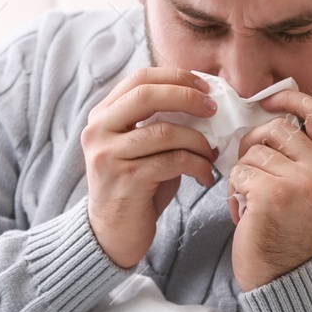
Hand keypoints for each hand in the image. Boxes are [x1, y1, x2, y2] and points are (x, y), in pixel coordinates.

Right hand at [82, 67, 216, 267]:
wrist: (112, 234)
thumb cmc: (136, 188)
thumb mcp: (140, 148)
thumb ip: (158, 122)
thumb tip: (203, 101)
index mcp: (102, 116)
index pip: (139, 80)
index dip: (175, 77)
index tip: (204, 85)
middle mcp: (99, 131)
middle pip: (146, 95)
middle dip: (187, 97)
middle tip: (213, 109)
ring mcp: (109, 155)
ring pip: (165, 131)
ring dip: (198, 141)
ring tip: (211, 153)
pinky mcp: (126, 180)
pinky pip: (173, 161)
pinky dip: (197, 165)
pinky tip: (205, 175)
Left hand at [227, 88, 311, 291]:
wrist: (282, 274)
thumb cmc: (287, 228)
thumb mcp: (308, 185)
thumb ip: (298, 153)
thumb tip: (266, 116)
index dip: (291, 97)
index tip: (269, 100)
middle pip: (277, 128)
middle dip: (253, 143)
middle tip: (250, 170)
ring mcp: (300, 181)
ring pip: (253, 151)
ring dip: (243, 174)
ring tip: (251, 200)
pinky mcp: (273, 194)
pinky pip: (239, 172)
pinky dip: (233, 191)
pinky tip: (243, 211)